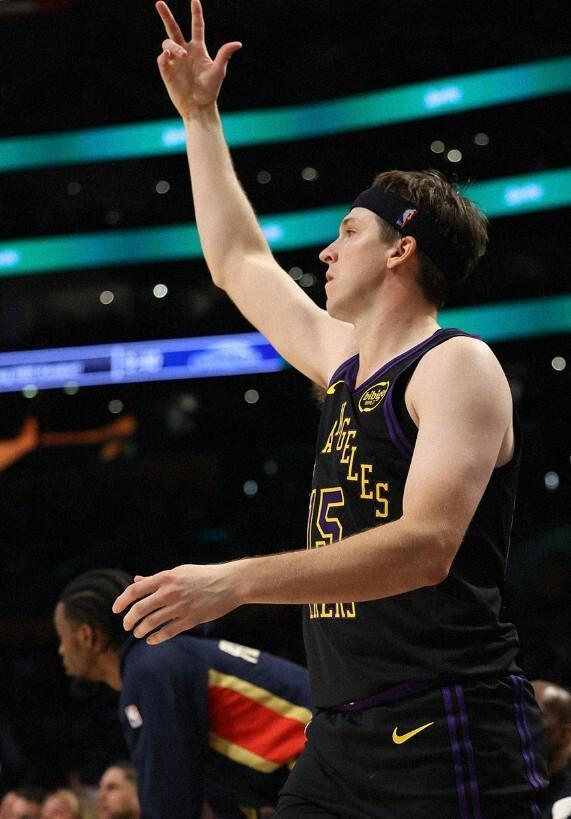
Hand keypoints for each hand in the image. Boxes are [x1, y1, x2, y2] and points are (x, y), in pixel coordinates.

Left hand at [112, 563, 239, 643]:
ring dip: (140, 630)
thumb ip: (157, 579)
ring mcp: (180, 607)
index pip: (135, 590)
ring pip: (151, 623)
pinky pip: (167, 632)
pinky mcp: (191, 620)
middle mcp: (170, 592)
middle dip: (129, 620)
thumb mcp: (180, 572)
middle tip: (127, 625)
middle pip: (139, 609)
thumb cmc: (204, 575)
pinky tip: (151, 640)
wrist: (230, 583)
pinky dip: (155, 638)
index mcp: (166, 578)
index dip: (121, 600)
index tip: (115, 609)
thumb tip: (136, 581)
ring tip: (138, 633)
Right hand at [156, 0, 241, 116]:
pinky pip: (162, 58)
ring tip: (180, 55)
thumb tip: (237, 44)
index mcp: (198, 49)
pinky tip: (169, 57)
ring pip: (167, 43)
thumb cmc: (210, 90)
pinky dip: (165, 56)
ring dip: (173, 46)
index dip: (196, 13)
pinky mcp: (167, 70)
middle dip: (166, 15)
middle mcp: (185, 51)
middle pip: (173, 29)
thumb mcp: (219, 71)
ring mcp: (174, 61)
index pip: (196, 27)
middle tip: (159, 3)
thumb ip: (225, 55)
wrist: (199, 106)